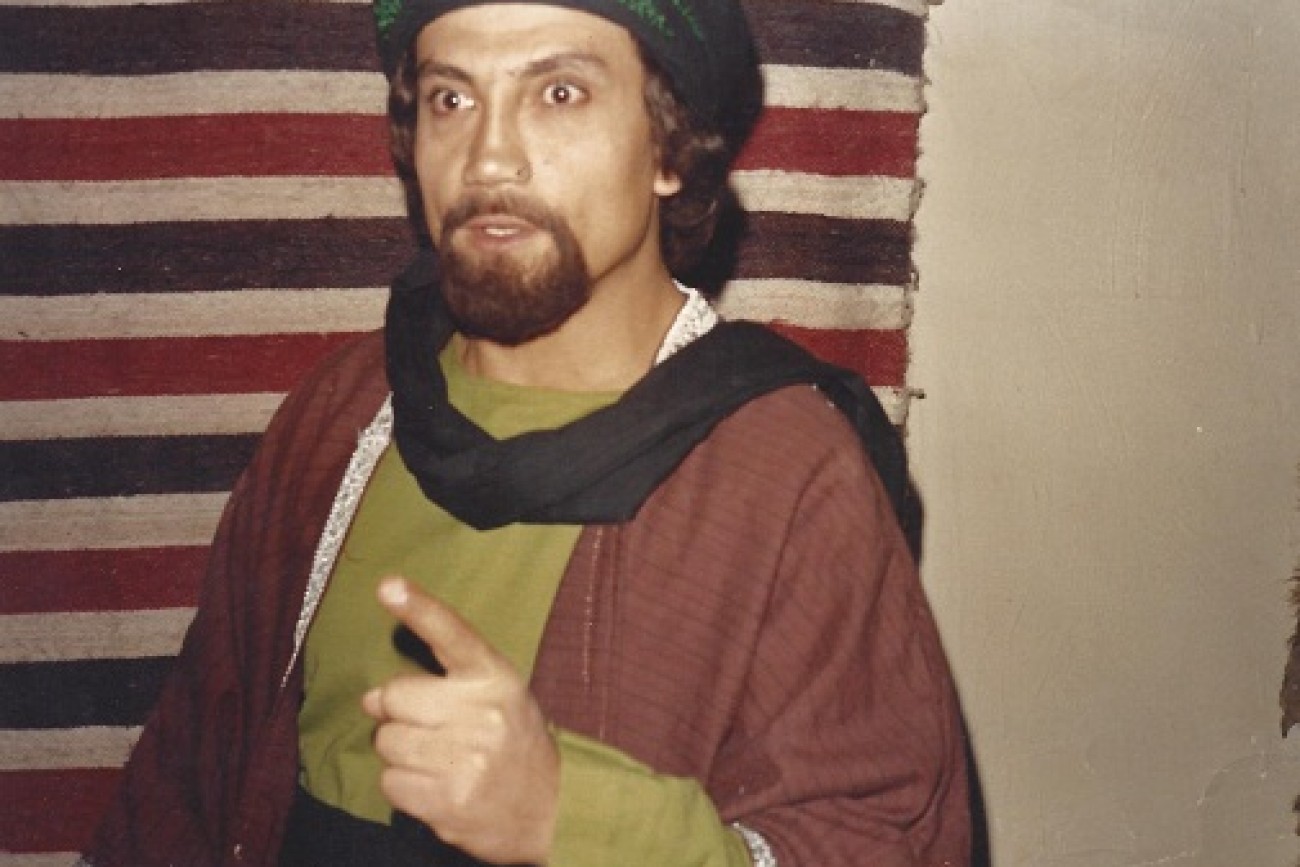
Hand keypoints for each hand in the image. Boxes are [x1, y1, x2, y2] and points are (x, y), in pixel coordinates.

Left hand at [362, 577, 558, 864]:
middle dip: (397, 714)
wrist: (551, 807)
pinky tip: (434, 787)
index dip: (418, 607)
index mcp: (495, 677)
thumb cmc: (513, 741)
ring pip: (387, 742)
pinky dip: (404, 787)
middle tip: (428, 728)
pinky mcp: (448, 800)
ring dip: (400, 753)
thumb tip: (370, 698)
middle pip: (395, 697)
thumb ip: (440, 685)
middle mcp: (482, 713)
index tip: (388, 585)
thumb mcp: (498, 694)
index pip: (451, 633)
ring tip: (437, 760)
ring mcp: (465, 759)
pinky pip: (390, 783)